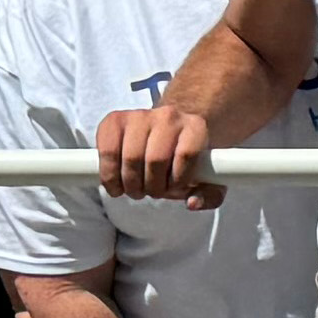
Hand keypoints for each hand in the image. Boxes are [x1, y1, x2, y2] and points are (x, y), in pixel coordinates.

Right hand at [97, 98, 227, 207]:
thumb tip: (192, 203)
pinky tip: (115, 184)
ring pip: (131, 157)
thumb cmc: (186, 158)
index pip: (187, 154)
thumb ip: (209, 195)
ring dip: (130, 184)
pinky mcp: (115, 119)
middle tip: (152, 193)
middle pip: (156, 159)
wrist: (168, 130)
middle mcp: (169, 115)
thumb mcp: (208, 178)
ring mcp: (140, 115)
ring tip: (135, 190)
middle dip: (152, 187)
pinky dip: (109, 174)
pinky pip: (108, 150)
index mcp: (195, 127)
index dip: (178, 180)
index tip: (175, 189)